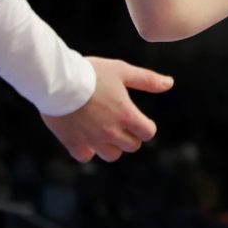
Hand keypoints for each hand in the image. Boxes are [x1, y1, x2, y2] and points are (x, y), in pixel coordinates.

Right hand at [40, 56, 173, 161]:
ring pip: (111, 155)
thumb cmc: (91, 72)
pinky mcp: (72, 143)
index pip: (148, 133)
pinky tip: (85, 136)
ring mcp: (92, 139)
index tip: (137, 119)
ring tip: (103, 130)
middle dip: (130, 136)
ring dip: (111, 145)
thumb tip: (170, 83)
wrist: (57, 80)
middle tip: (120, 122)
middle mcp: (111, 132)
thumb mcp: (122, 71)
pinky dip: (87, 150)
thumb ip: (147, 80)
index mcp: (126, 115)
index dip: (145, 126)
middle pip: (132, 146)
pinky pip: (86, 156)